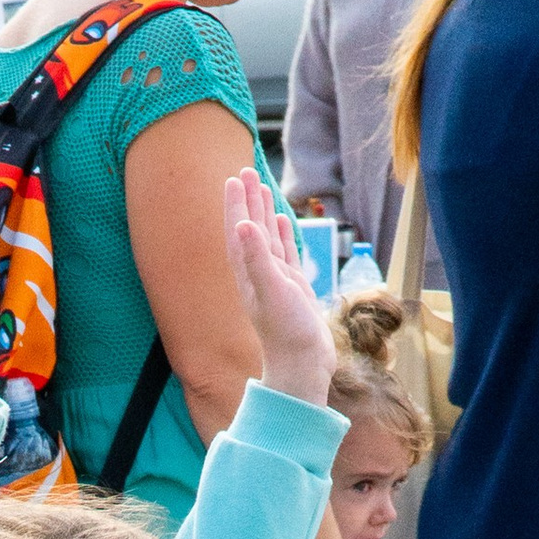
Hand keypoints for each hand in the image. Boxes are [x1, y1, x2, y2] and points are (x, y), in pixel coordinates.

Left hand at [226, 170, 330, 405]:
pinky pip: (284, 254)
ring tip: (260, 188)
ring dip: (262, 213)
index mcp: (249, 275)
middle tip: (246, 171)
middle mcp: (258, 276)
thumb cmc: (288, 333)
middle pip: (249, 229)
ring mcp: (276, 282)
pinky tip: (279, 221)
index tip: (235, 179)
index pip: (239, 232)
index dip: (236, 205)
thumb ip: (258, 258)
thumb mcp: (273, 291)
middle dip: (248, 201)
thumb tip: (242, 225)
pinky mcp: (292, 289)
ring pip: (266, 238)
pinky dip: (280, 235)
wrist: (303, 366)